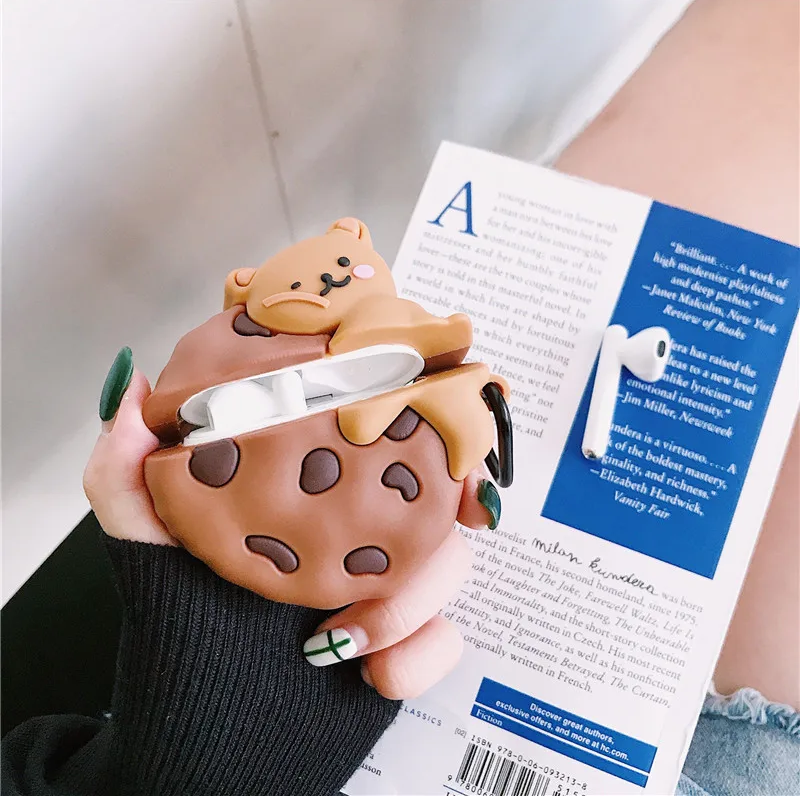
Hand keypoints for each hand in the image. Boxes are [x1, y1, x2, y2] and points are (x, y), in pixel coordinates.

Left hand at [84, 348, 500, 699]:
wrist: (203, 747)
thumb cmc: (177, 642)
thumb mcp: (146, 553)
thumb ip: (125, 477)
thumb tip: (135, 390)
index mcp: (308, 503)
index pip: (383, 452)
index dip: (427, 445)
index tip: (442, 458)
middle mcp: (351, 539)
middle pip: (431, 509)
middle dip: (422, 542)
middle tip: (374, 574)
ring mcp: (382, 592)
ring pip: (450, 573)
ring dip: (408, 607)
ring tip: (344, 635)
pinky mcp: (402, 646)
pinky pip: (447, 641)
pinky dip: (415, 660)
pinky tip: (368, 675)